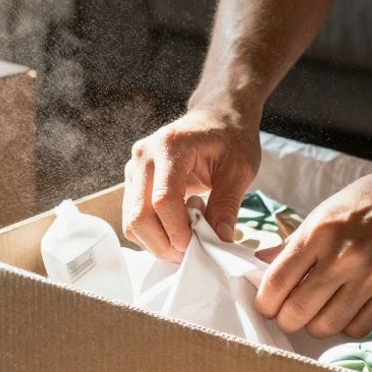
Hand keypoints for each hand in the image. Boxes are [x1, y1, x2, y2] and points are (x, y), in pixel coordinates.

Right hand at [122, 106, 261, 262]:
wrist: (217, 115)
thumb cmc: (230, 136)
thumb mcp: (240, 169)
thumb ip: (228, 204)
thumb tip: (220, 240)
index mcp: (169, 147)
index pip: (163, 201)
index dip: (178, 232)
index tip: (199, 248)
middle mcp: (143, 156)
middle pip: (139, 215)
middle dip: (163, 244)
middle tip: (190, 255)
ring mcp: (134, 168)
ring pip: (132, 220)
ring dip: (156, 242)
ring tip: (185, 244)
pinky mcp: (134, 181)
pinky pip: (134, 216)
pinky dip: (152, 233)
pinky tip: (176, 231)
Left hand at [254, 165, 371, 338]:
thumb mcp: (326, 211)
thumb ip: (294, 242)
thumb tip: (262, 261)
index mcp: (319, 233)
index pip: (276, 283)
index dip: (265, 303)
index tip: (268, 306)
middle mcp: (343, 256)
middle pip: (297, 312)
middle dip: (287, 320)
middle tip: (291, 315)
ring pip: (326, 326)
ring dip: (317, 326)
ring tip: (320, 312)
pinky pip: (359, 328)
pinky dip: (347, 325)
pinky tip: (347, 310)